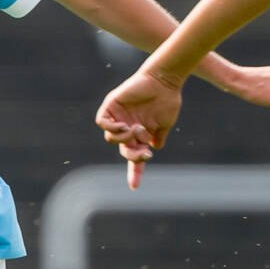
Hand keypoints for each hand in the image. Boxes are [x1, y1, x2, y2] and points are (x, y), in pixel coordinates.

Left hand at [96, 70, 184, 190]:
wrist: (164, 81)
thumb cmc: (167, 101)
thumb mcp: (165, 124)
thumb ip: (158, 137)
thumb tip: (153, 148)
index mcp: (140, 135)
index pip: (134, 156)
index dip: (135, 172)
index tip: (134, 187)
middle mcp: (128, 128)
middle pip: (123, 150)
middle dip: (133, 156)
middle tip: (144, 153)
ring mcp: (119, 117)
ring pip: (111, 138)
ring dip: (124, 139)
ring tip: (137, 129)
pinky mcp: (112, 106)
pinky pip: (102, 122)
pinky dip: (111, 127)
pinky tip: (124, 126)